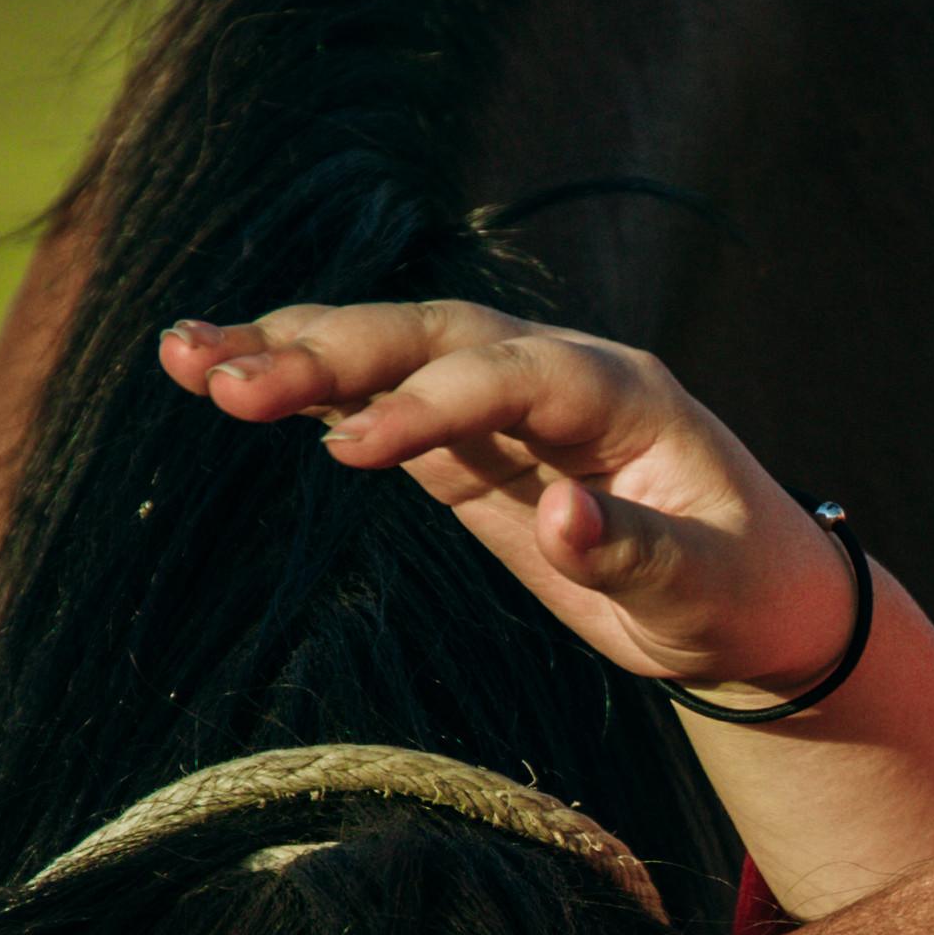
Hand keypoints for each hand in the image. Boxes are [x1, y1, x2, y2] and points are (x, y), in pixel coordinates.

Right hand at [158, 299, 854, 701]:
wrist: (753, 597)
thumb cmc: (740, 594)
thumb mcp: (707, 591)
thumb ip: (641, 554)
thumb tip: (564, 519)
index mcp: (620, 394)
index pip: (509, 377)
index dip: (431, 407)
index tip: (352, 454)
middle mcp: (553, 373)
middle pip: (428, 337)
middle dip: (328, 352)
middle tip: (223, 379)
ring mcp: (500, 399)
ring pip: (387, 351)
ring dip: (288, 348)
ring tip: (181, 356)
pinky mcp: (462, 440)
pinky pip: (372, 395)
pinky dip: (300, 385)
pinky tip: (214, 373)